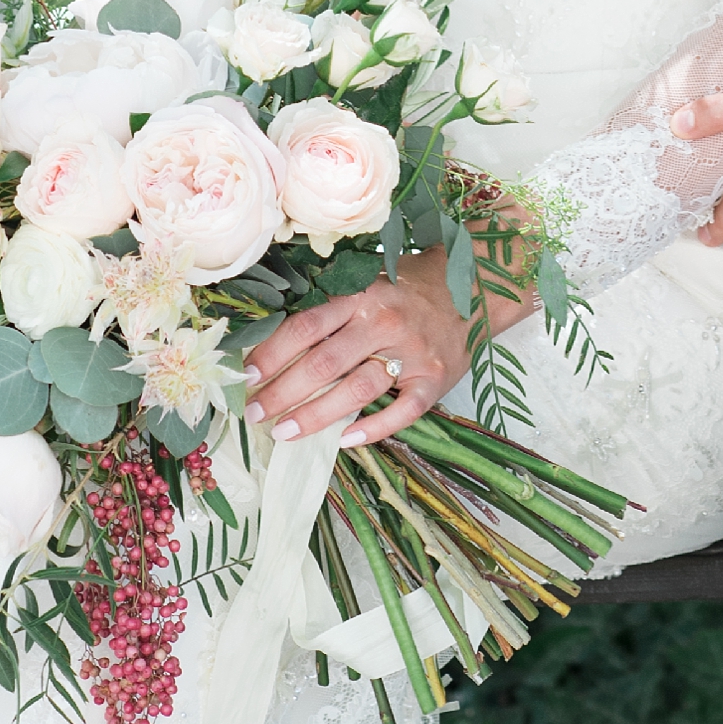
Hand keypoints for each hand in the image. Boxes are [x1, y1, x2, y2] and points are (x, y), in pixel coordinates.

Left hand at [244, 249, 479, 448]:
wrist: (474, 287)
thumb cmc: (409, 288)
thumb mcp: (369, 282)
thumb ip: (332, 309)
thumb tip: (275, 344)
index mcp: (363, 293)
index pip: (307, 326)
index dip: (273, 354)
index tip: (248, 378)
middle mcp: (385, 321)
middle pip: (325, 363)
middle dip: (284, 392)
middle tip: (256, 414)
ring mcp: (412, 352)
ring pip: (357, 390)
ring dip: (316, 415)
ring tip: (285, 432)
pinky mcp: (434, 380)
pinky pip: (401, 412)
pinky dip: (372, 429)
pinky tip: (344, 440)